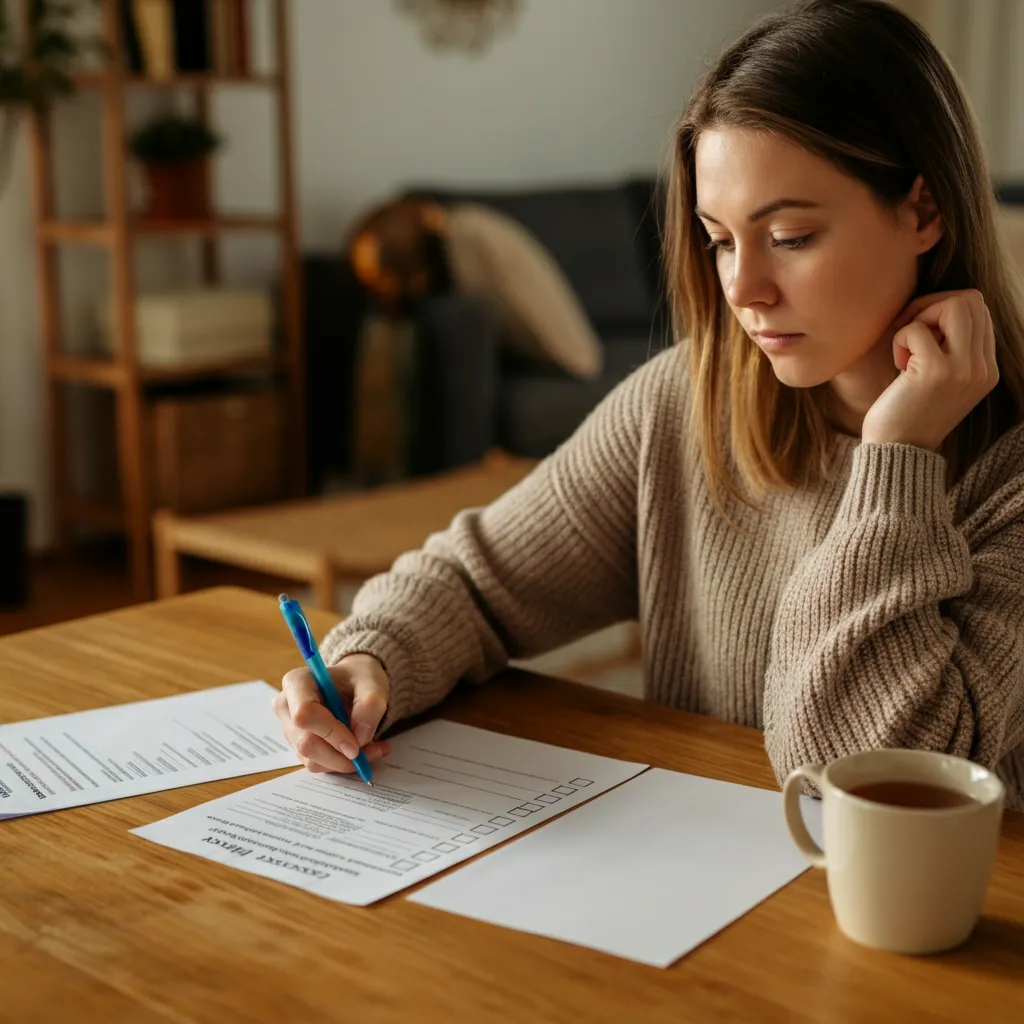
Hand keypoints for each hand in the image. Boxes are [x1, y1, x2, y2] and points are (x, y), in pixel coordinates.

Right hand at [273, 654, 390, 773]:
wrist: (355, 684)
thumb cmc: (359, 678)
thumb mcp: (373, 683)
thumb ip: (370, 705)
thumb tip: (360, 737)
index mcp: (297, 682)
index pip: (304, 714)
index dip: (330, 733)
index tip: (357, 745)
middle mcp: (287, 707)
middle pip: (306, 743)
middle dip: (341, 754)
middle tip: (374, 750)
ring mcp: (291, 729)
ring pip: (312, 760)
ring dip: (345, 761)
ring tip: (374, 748)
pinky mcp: (299, 746)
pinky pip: (319, 764)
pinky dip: (343, 763)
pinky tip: (363, 751)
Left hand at [861, 289, 998, 449]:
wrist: (897, 453)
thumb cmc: (907, 413)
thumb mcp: (942, 381)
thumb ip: (952, 349)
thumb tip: (939, 305)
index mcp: (987, 370)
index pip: (979, 310)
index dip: (943, 310)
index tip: (920, 333)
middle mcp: (982, 368)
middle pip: (970, 300)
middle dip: (931, 306)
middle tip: (909, 334)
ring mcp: (963, 369)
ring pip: (953, 305)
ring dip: (920, 318)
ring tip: (907, 348)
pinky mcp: (936, 372)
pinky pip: (916, 328)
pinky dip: (900, 338)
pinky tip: (898, 365)